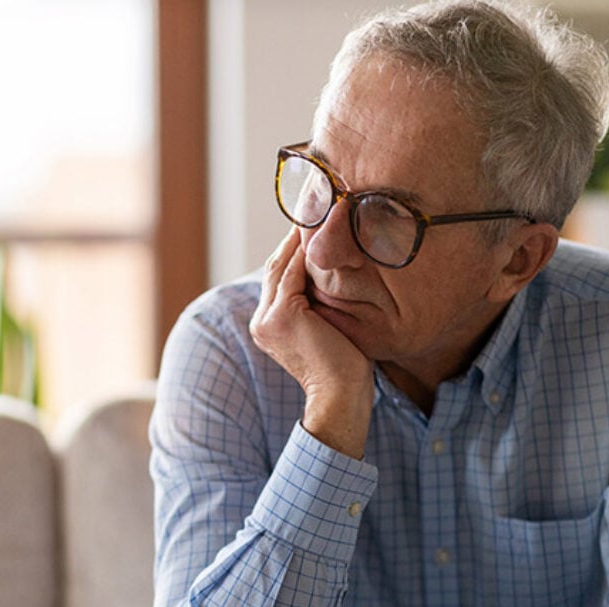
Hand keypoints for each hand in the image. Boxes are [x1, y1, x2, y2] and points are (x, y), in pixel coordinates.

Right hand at [249, 227, 372, 457]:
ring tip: (322, 209)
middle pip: (278, 264)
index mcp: (268, 324)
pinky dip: (308, 248)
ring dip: (301, 235)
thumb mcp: (331, 330)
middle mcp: (261, 320)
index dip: (295, 248)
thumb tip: (341, 277)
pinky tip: (325, 228)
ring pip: (284, 264)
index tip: (316, 223)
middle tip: (318, 204)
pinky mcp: (282, 316)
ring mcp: (268, 318)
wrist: (342, 399)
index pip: (281, 275)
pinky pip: (294, 271)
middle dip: (296, 235)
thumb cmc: (347, 370)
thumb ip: (323, 304)